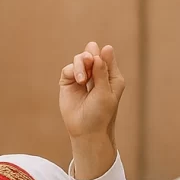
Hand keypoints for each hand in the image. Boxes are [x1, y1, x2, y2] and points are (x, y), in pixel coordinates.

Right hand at [59, 42, 123, 179]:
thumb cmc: (101, 115)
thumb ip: (103, 71)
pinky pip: (69, 68)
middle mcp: (97, 74)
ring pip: (80, 58)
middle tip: (90, 61)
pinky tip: (79, 81)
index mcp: (111, 76)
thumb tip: (104, 48)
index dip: (102, 55)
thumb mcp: (106, 92)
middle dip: (90, 54)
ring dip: (81, 63)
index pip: (106, 55)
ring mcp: (82, 78)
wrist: (86, 132)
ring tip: (83, 78)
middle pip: (92, 51)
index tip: (98, 61)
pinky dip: (73, 70)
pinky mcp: (69, 82)